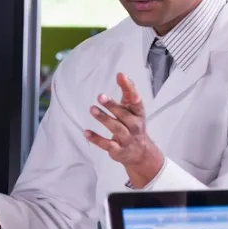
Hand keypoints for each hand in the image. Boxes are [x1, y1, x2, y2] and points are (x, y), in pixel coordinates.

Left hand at [84, 72, 163, 187]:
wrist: (141, 153)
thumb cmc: (134, 125)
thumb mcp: (133, 110)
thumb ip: (128, 93)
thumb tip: (121, 75)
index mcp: (138, 114)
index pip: (136, 100)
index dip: (129, 88)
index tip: (120, 76)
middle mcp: (134, 126)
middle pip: (123, 115)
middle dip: (112, 105)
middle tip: (100, 96)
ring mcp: (127, 139)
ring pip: (115, 128)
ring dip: (103, 118)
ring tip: (92, 109)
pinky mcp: (117, 150)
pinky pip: (106, 144)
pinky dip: (96, 138)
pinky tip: (86, 132)